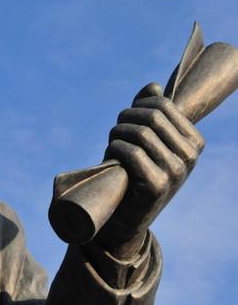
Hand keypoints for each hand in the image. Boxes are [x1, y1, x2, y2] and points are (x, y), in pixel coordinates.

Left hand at [97, 83, 203, 254]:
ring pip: (141, 133)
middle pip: (152, 116)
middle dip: (125, 118)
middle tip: (115, 132)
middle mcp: (191, 157)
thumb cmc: (134, 173)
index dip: (138, 105)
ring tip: (112, 145)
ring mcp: (177, 173)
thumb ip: (150, 112)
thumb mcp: (146, 140)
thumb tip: (153, 86)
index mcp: (194, 142)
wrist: (124, 218)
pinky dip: (115, 149)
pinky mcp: (158, 187)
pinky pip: (133, 153)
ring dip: (117, 134)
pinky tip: (111, 157)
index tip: (126, 119)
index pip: (164, 104)